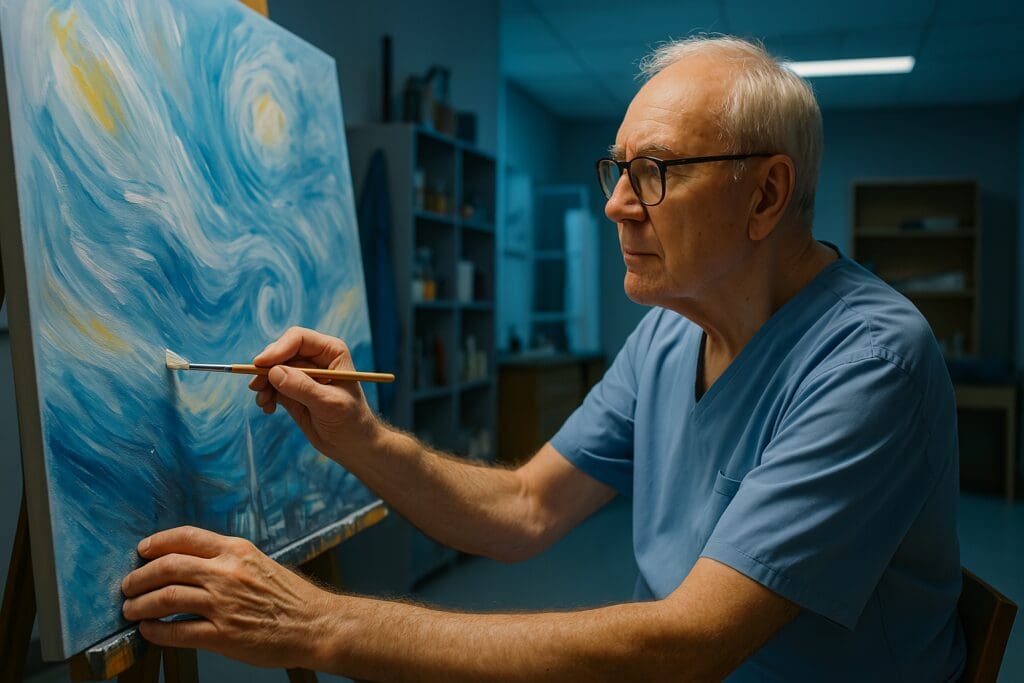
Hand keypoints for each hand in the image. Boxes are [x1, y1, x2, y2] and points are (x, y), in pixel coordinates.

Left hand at [121, 526, 335, 668]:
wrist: (315, 624)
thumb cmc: (290, 596)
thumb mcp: (260, 563)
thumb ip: (228, 560)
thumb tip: (191, 564)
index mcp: (237, 551)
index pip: (186, 537)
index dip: (157, 542)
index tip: (142, 550)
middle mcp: (227, 573)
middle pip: (168, 567)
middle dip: (140, 576)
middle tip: (128, 585)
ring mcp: (223, 604)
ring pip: (166, 598)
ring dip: (141, 604)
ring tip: (131, 610)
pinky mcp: (223, 635)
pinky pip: (177, 632)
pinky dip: (156, 632)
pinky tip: (149, 631)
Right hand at [249, 327, 380, 458]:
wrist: (353, 444)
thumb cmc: (351, 421)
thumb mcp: (329, 404)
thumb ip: (303, 387)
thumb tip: (274, 372)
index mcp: (331, 352)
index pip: (299, 339)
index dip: (278, 349)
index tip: (261, 364)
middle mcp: (315, 358)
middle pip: (281, 352)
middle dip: (267, 369)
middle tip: (256, 387)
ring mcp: (302, 374)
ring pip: (273, 369)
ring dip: (263, 384)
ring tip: (264, 402)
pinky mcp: (292, 390)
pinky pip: (271, 386)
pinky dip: (266, 395)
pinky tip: (269, 408)